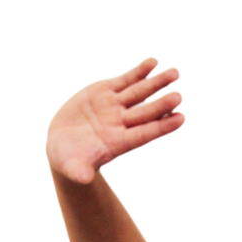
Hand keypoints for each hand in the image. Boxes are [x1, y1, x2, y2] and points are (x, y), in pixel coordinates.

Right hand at [46, 59, 185, 183]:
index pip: (144, 134)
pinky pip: (125, 80)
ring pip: (139, 92)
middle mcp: (121, 123)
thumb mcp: (71, 166)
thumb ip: (79, 171)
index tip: (181, 119)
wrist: (61, 142)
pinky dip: (139, 71)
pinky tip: (155, 61)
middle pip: (146, 112)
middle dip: (162, 104)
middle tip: (180, 96)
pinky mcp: (106, 91)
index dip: (162, 126)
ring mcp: (115, 106)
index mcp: (117, 143)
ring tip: (176, 72)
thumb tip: (84, 179)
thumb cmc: (69, 159)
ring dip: (157, 82)